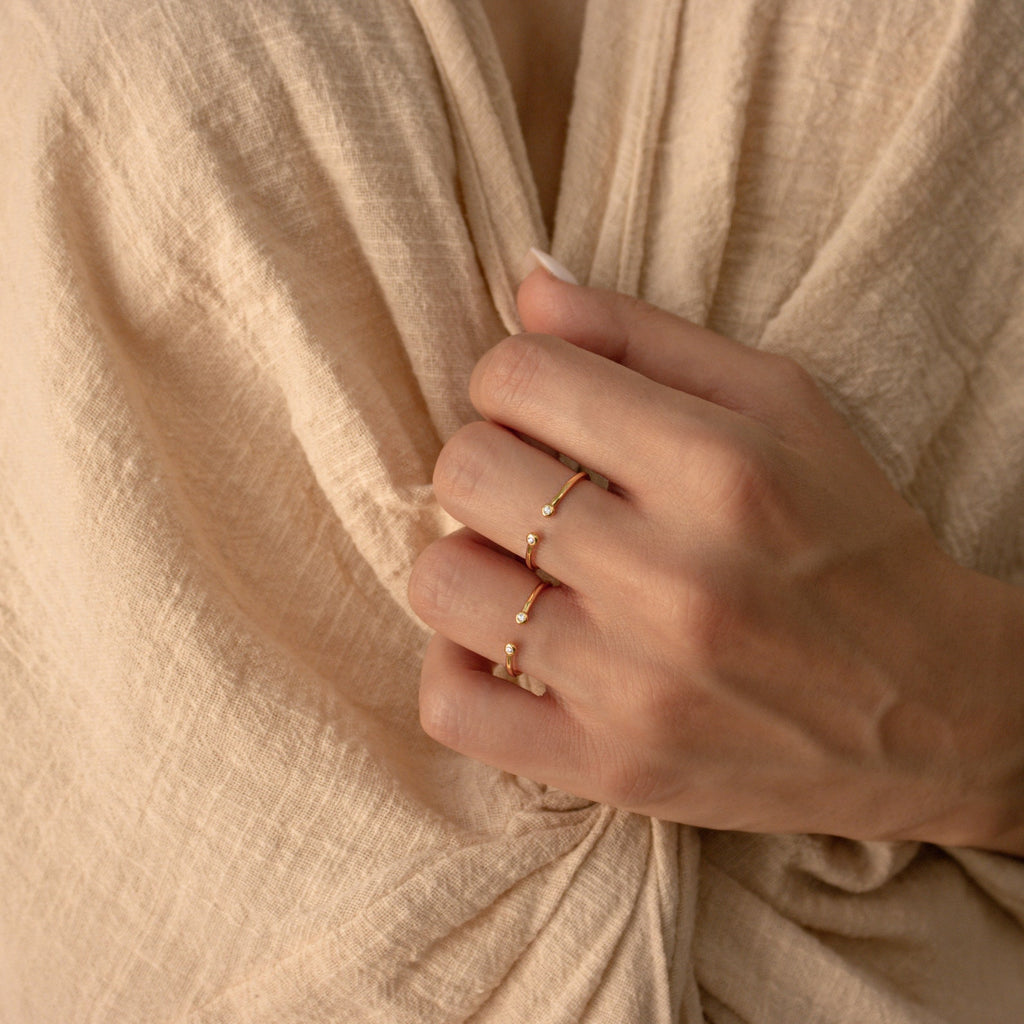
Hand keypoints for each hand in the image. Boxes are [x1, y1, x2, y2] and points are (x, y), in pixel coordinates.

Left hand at [409, 266, 1023, 851]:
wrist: (931, 712)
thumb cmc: (850, 539)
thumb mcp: (783, 405)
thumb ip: (645, 335)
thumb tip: (529, 284)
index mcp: (719, 467)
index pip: (519, 375)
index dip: (510, 377)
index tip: (540, 408)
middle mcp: (673, 577)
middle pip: (466, 472)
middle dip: (483, 459)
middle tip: (531, 485)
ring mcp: (635, 684)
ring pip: (442, 582)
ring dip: (467, 557)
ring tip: (522, 565)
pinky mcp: (611, 766)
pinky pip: (451, 709)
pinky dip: (453, 668)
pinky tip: (502, 647)